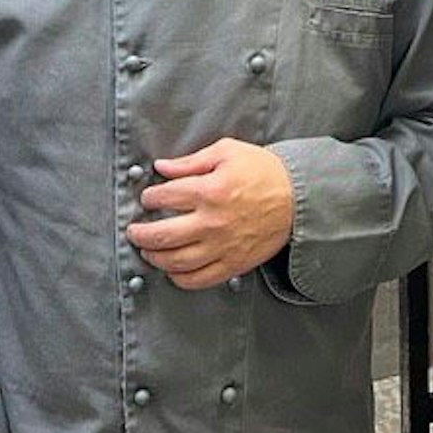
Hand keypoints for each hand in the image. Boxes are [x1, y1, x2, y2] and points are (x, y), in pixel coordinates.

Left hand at [124, 138, 294, 290]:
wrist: (299, 198)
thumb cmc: (265, 172)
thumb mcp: (227, 152)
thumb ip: (191, 161)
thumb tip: (162, 167)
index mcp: (210, 190)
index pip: (164, 197)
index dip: (150, 197)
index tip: (148, 198)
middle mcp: (213, 222)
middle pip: (162, 235)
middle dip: (140, 234)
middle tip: (134, 231)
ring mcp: (222, 246)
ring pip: (176, 261)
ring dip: (155, 257)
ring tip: (149, 251)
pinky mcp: (233, 263)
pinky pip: (198, 279)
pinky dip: (179, 278)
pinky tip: (173, 270)